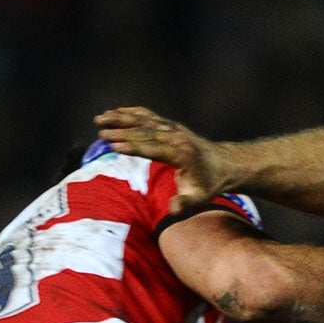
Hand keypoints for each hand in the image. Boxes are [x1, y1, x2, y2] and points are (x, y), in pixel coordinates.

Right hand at [92, 107, 226, 214]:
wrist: (223, 164)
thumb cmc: (209, 184)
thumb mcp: (199, 198)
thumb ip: (185, 203)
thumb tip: (173, 210)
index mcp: (181, 153)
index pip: (154, 148)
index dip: (134, 147)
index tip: (115, 147)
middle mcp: (176, 136)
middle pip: (145, 131)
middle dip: (122, 131)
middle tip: (101, 133)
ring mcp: (172, 128)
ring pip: (143, 120)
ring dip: (121, 118)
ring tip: (100, 118)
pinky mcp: (170, 125)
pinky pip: (148, 115)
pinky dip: (131, 112)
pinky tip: (114, 112)